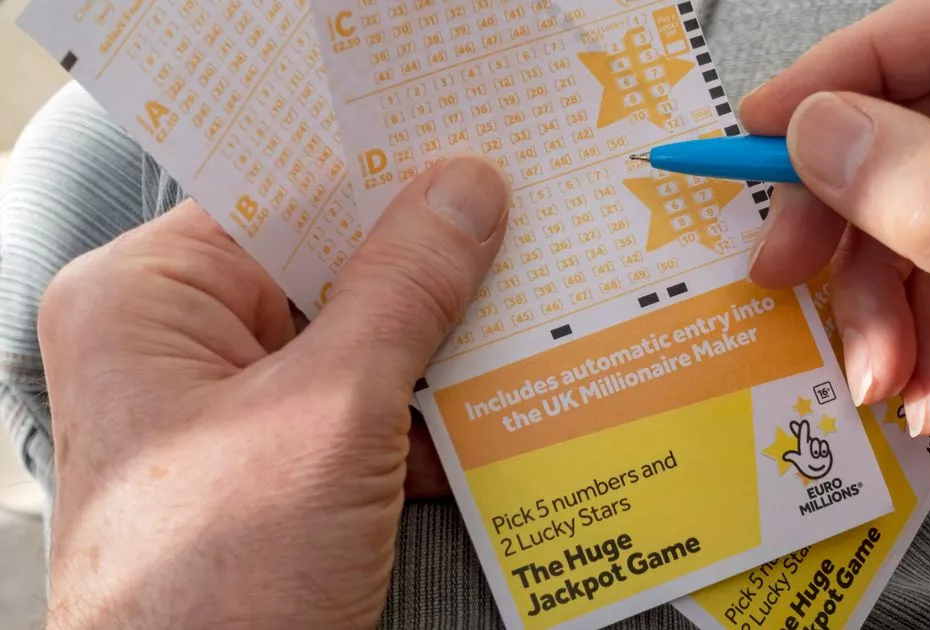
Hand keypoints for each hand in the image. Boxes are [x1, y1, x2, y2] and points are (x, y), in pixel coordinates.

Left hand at [37, 156, 508, 628]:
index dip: (377, 171)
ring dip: (436, 352)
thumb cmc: (220, 586)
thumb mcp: (331, 415)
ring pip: (356, 342)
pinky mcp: (277, 468)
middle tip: (519, 237)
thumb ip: (404, 292)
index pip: (279, 195)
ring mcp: (232, 410)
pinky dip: (424, 418)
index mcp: (150, 301)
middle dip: (424, 273)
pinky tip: (490, 415)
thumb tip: (464, 192)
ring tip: (524, 322)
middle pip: (325, 269)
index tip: (468, 151)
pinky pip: (361, 408)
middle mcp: (181, 345)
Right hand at [741, 0, 929, 588]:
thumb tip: (822, 130)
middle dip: (849, 214)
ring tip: (879, 372)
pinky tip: (920, 391)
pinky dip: (905, 331)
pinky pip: (925, 266)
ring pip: (907, 205)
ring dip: (873, 297)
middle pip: (919, 123)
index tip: (769, 123)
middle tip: (783, 265)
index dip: (856, 68)